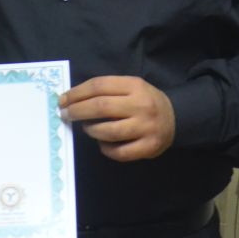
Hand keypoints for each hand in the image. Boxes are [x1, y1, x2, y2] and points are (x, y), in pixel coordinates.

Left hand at [59, 76, 175, 161]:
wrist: (176, 118)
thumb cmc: (145, 101)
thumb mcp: (131, 87)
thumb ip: (107, 91)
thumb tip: (72, 100)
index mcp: (135, 85)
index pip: (99, 86)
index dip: (77, 93)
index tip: (62, 100)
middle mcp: (141, 105)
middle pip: (101, 107)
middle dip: (77, 111)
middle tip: (65, 115)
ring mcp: (145, 127)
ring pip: (108, 131)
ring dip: (91, 130)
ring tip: (86, 128)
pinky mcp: (148, 147)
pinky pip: (119, 152)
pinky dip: (105, 148)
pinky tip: (102, 143)